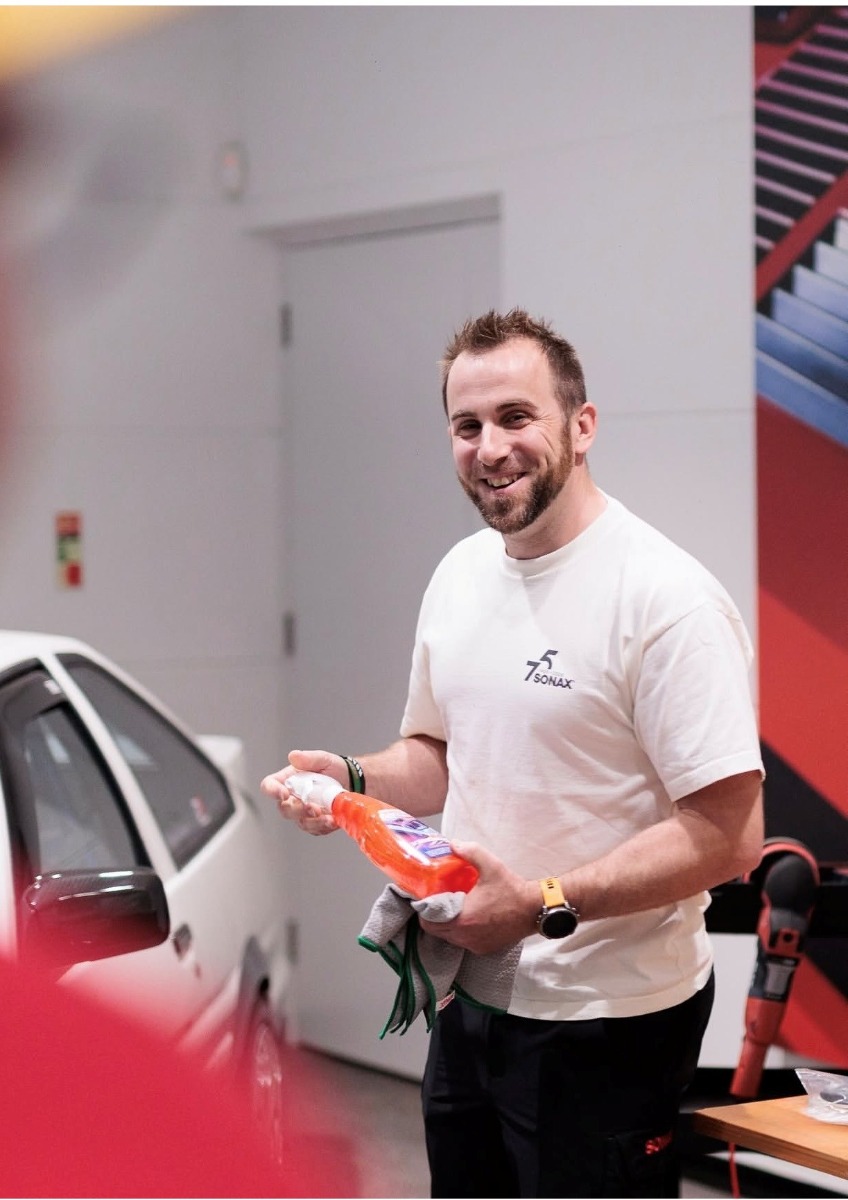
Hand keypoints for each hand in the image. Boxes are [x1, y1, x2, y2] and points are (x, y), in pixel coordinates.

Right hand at [259, 749, 345, 834]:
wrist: (350, 780)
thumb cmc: (333, 768)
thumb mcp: (323, 759)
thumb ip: (309, 758)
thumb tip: (293, 756)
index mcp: (287, 780)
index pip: (269, 786)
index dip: (272, 791)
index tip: (284, 793)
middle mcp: (291, 798)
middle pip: (284, 809)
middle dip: (298, 811)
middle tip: (314, 808)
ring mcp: (302, 812)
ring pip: (300, 822)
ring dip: (313, 822)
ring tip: (328, 818)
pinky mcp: (315, 823)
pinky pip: (315, 829)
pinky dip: (324, 826)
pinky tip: (334, 820)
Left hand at [418, 842, 538, 954]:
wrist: (534, 910)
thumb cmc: (512, 889)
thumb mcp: (491, 865)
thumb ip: (470, 852)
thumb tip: (453, 844)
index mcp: (463, 918)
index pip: (428, 921)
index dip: (424, 909)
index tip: (427, 897)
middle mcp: (465, 936)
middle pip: (435, 931)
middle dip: (433, 917)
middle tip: (439, 900)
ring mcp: (474, 945)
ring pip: (448, 938)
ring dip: (446, 925)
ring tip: (453, 908)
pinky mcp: (483, 949)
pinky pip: (463, 943)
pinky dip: (460, 933)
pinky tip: (468, 918)